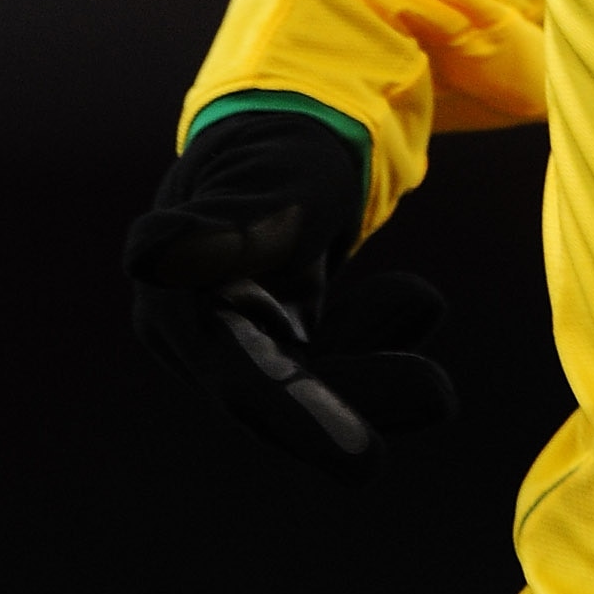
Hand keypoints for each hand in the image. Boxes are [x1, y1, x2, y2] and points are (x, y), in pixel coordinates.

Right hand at [123, 110, 455, 482]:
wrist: (289, 132)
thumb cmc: (282, 152)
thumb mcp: (274, 182)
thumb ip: (231, 227)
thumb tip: (151, 255)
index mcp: (175, 300)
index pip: (243, 382)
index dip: (304, 420)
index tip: (367, 462)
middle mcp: (191, 335)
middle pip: (283, 394)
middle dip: (362, 394)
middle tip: (441, 395)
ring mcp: (229, 343)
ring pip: (310, 387)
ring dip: (377, 367)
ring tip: (420, 299)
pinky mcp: (268, 343)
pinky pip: (329, 368)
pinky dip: (373, 340)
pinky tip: (411, 298)